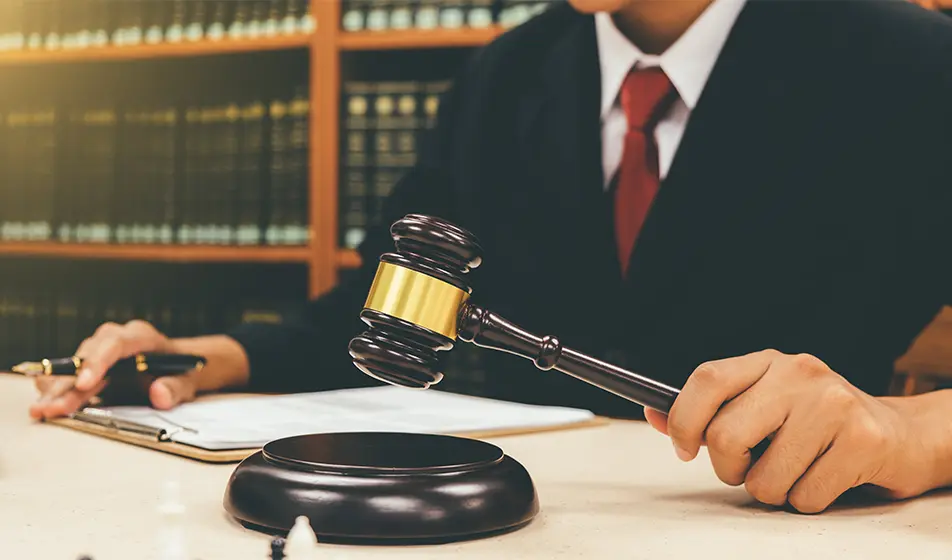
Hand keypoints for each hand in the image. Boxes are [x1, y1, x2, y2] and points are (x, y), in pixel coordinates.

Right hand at [29, 320, 198, 419]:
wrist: (176, 368)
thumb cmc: (181, 371)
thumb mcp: (187, 381)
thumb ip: (175, 387)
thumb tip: (159, 394)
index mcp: (140, 337)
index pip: (116, 343)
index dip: (98, 362)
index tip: (85, 384)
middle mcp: (114, 339)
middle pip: (87, 358)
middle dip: (69, 385)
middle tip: (52, 408)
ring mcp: (99, 352)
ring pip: (73, 368)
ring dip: (57, 391)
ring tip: (41, 411)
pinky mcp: (90, 367)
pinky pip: (69, 376)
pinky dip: (57, 392)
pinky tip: (45, 405)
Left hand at [643, 350, 936, 512]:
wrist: (900, 435)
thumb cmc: (817, 425)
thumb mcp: (764, 405)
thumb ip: (711, 410)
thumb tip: (652, 415)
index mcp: (767, 362)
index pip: (706, 379)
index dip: (683, 420)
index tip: (684, 449)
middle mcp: (799, 373)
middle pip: (725, 436)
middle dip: (729, 469)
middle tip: (749, 469)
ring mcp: (833, 403)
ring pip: (763, 478)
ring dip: (771, 491)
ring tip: (795, 471)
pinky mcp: (862, 439)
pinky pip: (804, 497)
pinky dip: (806, 501)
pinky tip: (826, 477)